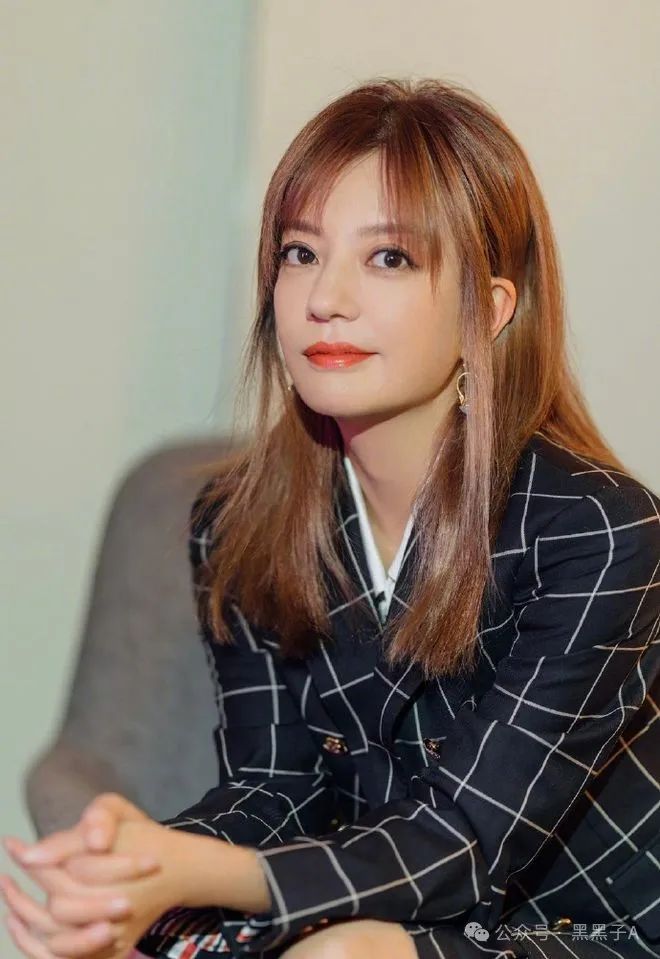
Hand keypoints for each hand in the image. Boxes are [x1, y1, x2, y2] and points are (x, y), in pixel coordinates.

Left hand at [1, 794, 166, 957]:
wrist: (179, 870)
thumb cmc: (144, 837)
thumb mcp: (120, 813)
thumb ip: (94, 820)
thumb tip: (42, 849)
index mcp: (121, 872)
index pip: (67, 871)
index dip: (35, 858)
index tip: (10, 844)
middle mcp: (117, 909)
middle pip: (59, 907)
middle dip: (26, 890)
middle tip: (5, 872)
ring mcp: (113, 935)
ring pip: (58, 939)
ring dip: (25, 918)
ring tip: (7, 892)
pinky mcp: (110, 951)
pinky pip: (66, 957)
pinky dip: (37, 945)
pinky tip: (19, 922)